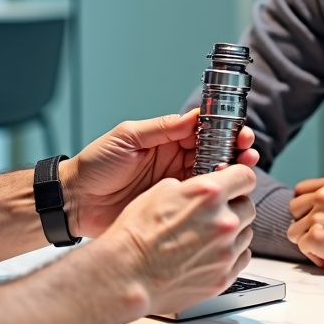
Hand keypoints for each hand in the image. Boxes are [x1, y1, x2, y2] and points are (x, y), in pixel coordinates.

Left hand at [62, 109, 259, 237]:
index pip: (202, 129)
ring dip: (230, 172)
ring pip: (211, 177)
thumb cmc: (95, 165)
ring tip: (246, 169)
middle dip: (234, 149)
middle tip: (247, 150)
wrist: (77, 201)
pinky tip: (226, 195)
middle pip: (214, 152)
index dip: (223, 128)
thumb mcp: (127, 137)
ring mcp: (174, 184)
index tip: (238, 130)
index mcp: (165, 139)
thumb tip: (193, 116)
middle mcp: (174, 160)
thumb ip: (161, 128)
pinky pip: (198, 201)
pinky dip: (215, 197)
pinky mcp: (171, 207)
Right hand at [96, 163, 255, 316]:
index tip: (236, 183)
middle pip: (248, 206)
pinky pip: (241, 259)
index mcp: (209, 194)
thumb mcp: (160, 191)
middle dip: (234, 206)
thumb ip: (192, 187)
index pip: (246, 176)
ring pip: (246, 234)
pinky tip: (209, 253)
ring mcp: (225, 252)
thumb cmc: (136, 234)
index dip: (239, 178)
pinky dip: (230, 254)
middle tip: (215, 212)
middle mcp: (223, 222)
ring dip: (232, 232)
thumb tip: (203, 189)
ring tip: (206, 236)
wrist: (127, 274)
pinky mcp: (223, 277)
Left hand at [286, 174, 323, 276]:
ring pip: (294, 230)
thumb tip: (318, 207)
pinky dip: (315, 256)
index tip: (314, 218)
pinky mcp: (315, 236)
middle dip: (304, 224)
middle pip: (294, 208)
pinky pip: (302, 247)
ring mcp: (318, 215)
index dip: (305, 206)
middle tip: (323, 236)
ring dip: (308, 241)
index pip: (301, 190)